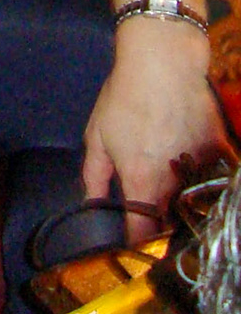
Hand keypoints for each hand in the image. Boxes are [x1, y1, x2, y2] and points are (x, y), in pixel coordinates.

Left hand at [83, 17, 221, 241]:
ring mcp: (203, 169)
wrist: (164, 64)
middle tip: (151, 219)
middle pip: (173, 220)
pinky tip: (197, 172)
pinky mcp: (222, 152)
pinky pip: (217, 178)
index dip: (138, 245)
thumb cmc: (124, 97)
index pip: (144, 233)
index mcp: (142, 182)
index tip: (133, 248)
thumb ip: (94, 174)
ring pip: (197, 201)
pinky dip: (209, 181)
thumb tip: (91, 203)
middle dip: (163, 227)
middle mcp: (177, 183)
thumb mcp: (97, 135)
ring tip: (173, 196)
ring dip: (186, 205)